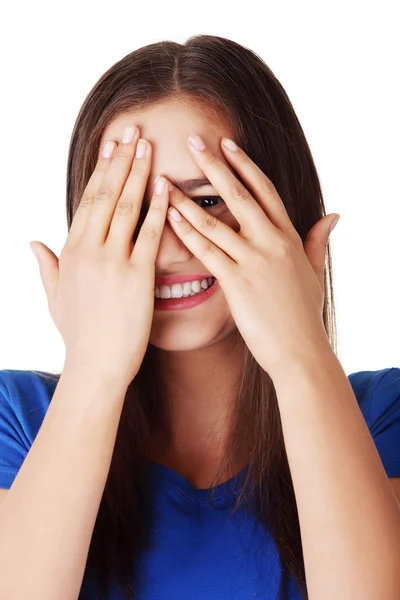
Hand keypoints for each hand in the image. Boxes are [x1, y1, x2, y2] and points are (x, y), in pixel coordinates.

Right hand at [30, 127, 168, 385]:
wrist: (96, 366)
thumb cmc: (79, 334)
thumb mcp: (55, 297)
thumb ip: (46, 266)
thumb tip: (34, 241)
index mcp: (70, 251)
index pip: (87, 199)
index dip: (101, 169)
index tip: (111, 145)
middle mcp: (89, 250)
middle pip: (105, 193)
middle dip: (121, 159)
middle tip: (134, 130)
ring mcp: (112, 261)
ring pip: (126, 206)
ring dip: (139, 172)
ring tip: (150, 145)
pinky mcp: (136, 276)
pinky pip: (150, 234)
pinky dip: (160, 208)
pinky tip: (168, 186)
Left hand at [164, 133, 339, 375]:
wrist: (300, 351)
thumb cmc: (304, 314)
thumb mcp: (314, 271)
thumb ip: (318, 240)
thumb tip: (333, 216)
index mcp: (288, 236)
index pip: (264, 190)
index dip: (244, 164)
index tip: (226, 143)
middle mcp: (271, 242)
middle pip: (239, 194)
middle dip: (214, 166)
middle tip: (192, 141)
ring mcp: (254, 261)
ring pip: (216, 221)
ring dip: (187, 199)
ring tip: (164, 180)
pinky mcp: (237, 282)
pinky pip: (208, 251)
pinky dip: (187, 233)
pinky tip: (169, 218)